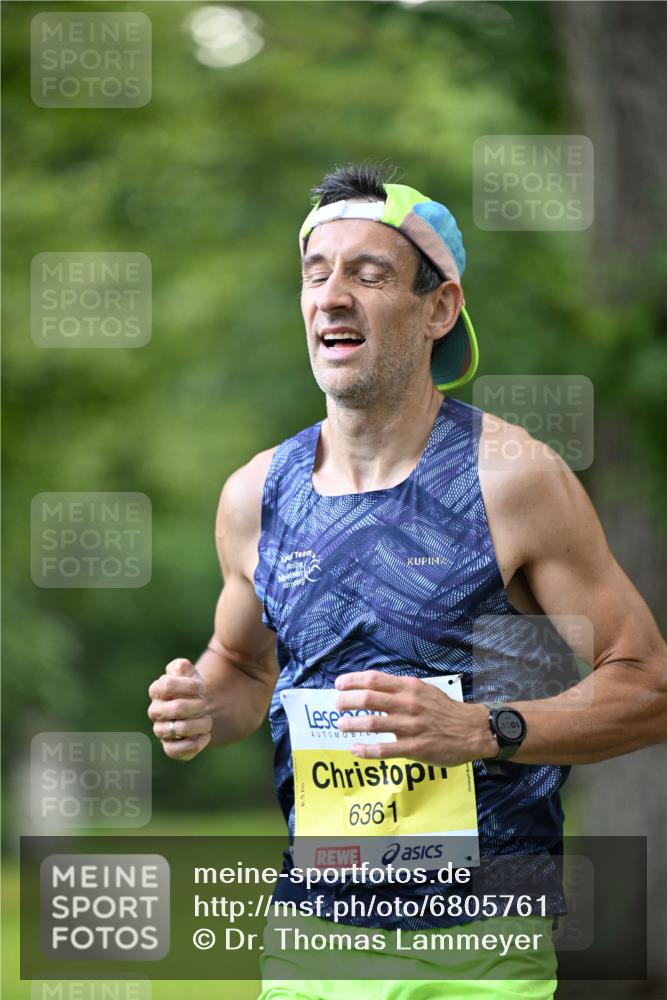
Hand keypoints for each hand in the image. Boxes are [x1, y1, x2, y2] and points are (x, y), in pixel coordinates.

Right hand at [147, 658, 211, 760]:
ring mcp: (161, 730)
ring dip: (200, 724)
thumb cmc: (192, 689)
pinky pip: (175, 751)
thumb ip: (182, 666)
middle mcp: (155, 712)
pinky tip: (206, 736)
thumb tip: (179, 668)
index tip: (201, 687)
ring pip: (178, 730)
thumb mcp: (189, 673)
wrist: (199, 709)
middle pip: (176, 708)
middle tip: (205, 704)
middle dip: (197, 706)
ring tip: (208, 720)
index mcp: (157, 690)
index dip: (189, 686)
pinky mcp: (170, 747)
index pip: (168, 685)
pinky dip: (195, 744)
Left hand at [334, 670, 495, 765]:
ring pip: (373, 723)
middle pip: (369, 699)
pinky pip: (385, 749)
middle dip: (347, 701)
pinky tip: (355, 750)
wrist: (473, 729)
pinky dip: (367, 750)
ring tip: (341, 725)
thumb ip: (400, 689)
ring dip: (353, 724)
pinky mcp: (415, 748)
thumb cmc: (445, 710)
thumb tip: (374, 687)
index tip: (339, 684)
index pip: (374, 679)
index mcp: (409, 687)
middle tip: (336, 705)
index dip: (352, 680)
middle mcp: (408, 704)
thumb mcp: (424, 690)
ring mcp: (411, 726)